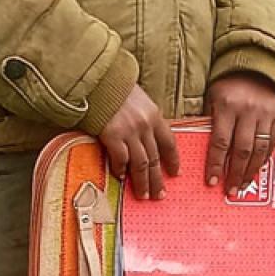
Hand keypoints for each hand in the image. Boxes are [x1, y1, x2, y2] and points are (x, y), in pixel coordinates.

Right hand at [98, 85, 177, 200]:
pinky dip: (121, 169)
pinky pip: (120, 158)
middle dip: (158, 179)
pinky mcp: (112, 135)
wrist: (99, 80)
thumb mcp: (140, 101)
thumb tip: (146, 137)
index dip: (173, 160)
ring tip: (144, 195)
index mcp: (155, 117)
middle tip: (159, 195)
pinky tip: (121, 177)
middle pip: (155, 158)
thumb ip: (146, 118)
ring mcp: (129, 131)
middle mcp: (145, 126)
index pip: (169, 143)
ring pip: (141, 163)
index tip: (175, 173)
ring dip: (143, 182)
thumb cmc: (117, 89)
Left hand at [205, 73, 274, 197]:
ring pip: (259, 150)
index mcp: (227, 106)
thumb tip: (201, 151)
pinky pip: (272, 143)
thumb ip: (211, 121)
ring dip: (250, 171)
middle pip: (242, 150)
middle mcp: (248, 111)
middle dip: (235, 173)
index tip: (211, 182)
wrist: (257, 69)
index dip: (216, 164)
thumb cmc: (229, 87)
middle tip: (229, 190)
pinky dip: (264, 160)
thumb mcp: (214, 97)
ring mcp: (265, 114)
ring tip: (242, 186)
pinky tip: (255, 171)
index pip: (220, 141)